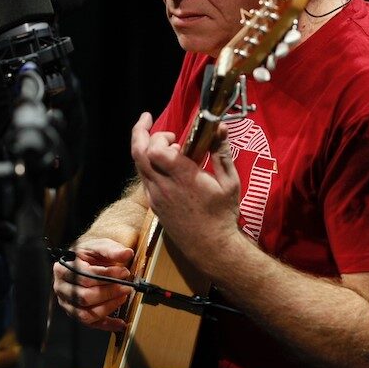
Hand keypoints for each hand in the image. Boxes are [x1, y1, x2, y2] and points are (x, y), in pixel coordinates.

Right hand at [52, 237, 134, 331]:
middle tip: (126, 287)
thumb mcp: (99, 246)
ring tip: (123, 298)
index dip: (107, 275)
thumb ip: (112, 250)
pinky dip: (107, 325)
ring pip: (86, 313)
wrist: (84, 262)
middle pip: (84, 296)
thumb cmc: (89, 256)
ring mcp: (67, 303)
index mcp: (63, 268)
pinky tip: (120, 322)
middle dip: (109, 293)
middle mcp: (61, 287)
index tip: (124, 272)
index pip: (85, 275)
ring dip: (108, 307)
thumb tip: (126, 253)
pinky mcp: (76, 314)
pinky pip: (91, 324)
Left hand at [130, 112, 242, 267]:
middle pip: (138, 154)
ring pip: (139, 165)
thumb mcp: (229, 181)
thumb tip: (220, 126)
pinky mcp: (154, 205)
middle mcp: (164, 187)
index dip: (159, 136)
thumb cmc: (223, 214)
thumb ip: (222, 151)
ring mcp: (156, 197)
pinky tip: (165, 164)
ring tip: (164, 144)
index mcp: (183, 178)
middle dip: (139, 132)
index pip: (154, 150)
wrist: (211, 247)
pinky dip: (149, 164)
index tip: (175, 136)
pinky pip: (144, 178)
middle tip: (148, 120)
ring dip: (145, 149)